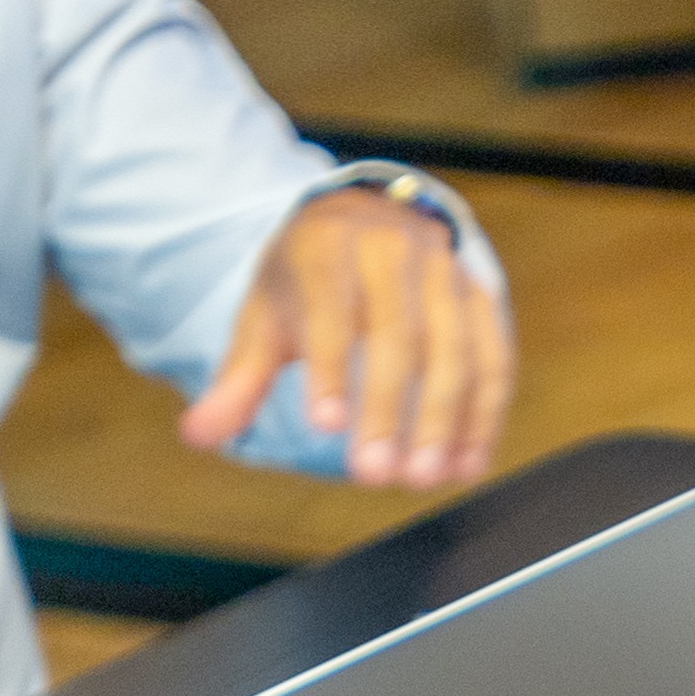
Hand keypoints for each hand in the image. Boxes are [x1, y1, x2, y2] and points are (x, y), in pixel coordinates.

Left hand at [184, 187, 509, 489]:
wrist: (366, 218)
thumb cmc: (308, 279)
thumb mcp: (266, 313)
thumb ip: (239, 377)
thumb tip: (200, 435)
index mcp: (327, 246)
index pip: (331, 309)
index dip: (332, 368)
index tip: (327, 426)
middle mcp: (394, 248)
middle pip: (400, 334)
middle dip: (391, 409)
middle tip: (377, 475)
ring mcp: (445, 268)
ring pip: (456, 347)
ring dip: (446, 419)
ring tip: (427, 477)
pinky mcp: (481, 293)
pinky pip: (493, 355)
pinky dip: (485, 413)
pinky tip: (468, 461)